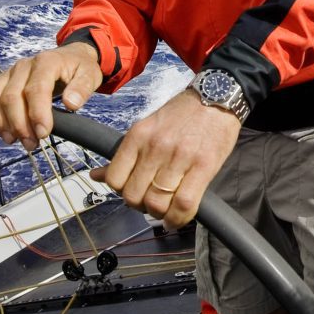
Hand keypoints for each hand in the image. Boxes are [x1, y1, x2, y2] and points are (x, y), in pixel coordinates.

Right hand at [0, 41, 102, 150]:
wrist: (69, 57)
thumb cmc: (78, 69)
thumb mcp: (89, 75)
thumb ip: (82, 88)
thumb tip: (71, 104)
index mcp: (46, 62)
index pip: (36, 89)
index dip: (37, 114)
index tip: (43, 134)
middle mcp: (24, 66)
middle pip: (11, 97)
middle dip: (19, 125)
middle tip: (31, 144)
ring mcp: (9, 72)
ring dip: (0, 122)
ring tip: (14, 139)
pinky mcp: (0, 78)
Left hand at [90, 88, 240, 228]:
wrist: (217, 95)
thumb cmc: (182, 113)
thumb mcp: (148, 126)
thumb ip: (126, 154)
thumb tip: (96, 175)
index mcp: (138, 135)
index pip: (115, 179)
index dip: (122, 192)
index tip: (134, 192)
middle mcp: (155, 146)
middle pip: (133, 196)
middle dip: (141, 206)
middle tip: (151, 202)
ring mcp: (179, 157)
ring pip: (157, 204)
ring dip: (160, 214)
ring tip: (166, 209)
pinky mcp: (203, 166)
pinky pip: (184, 204)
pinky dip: (178, 218)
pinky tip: (178, 217)